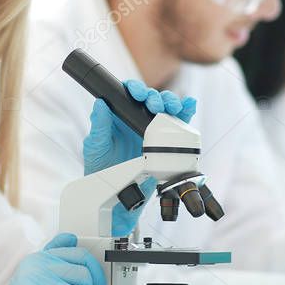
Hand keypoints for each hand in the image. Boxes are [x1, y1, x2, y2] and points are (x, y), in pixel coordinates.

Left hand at [82, 80, 196, 234]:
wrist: (116, 195)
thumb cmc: (101, 169)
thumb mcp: (95, 147)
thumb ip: (99, 126)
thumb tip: (100, 105)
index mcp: (119, 116)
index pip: (128, 94)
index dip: (135, 89)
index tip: (137, 94)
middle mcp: (136, 120)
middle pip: (150, 99)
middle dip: (156, 97)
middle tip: (155, 105)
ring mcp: (151, 130)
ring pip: (165, 109)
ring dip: (171, 103)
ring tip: (173, 107)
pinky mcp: (164, 142)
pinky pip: (178, 125)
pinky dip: (186, 113)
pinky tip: (189, 106)